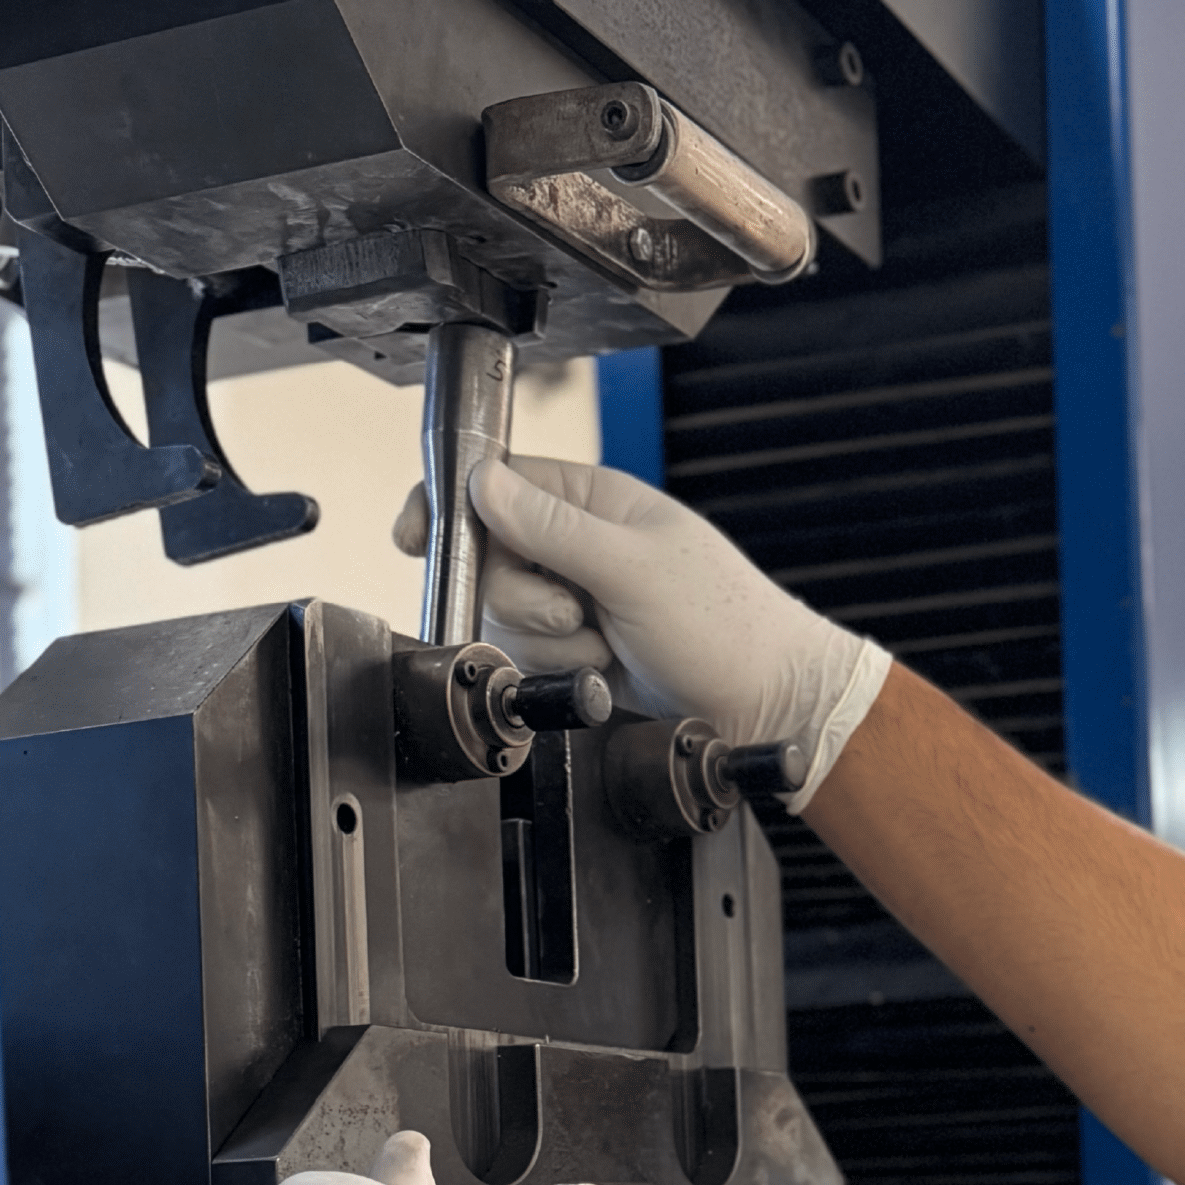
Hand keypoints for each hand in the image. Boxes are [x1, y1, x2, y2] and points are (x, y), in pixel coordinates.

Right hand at [394, 458, 890, 810]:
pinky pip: (531, 654)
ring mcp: (578, 597)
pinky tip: (606, 670)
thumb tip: (483, 482)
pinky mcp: (579, 648)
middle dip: (523, 597)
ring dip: (549, 641)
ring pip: (506, 613)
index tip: (420, 536)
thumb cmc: (725, 624)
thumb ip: (553, 528)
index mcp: (596, 502)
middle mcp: (581, 544)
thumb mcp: (634, 567)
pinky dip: (562, 669)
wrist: (764, 701)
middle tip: (576, 612)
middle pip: (489, 557)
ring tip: (605, 644)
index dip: (453, 506)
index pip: (500, 483)